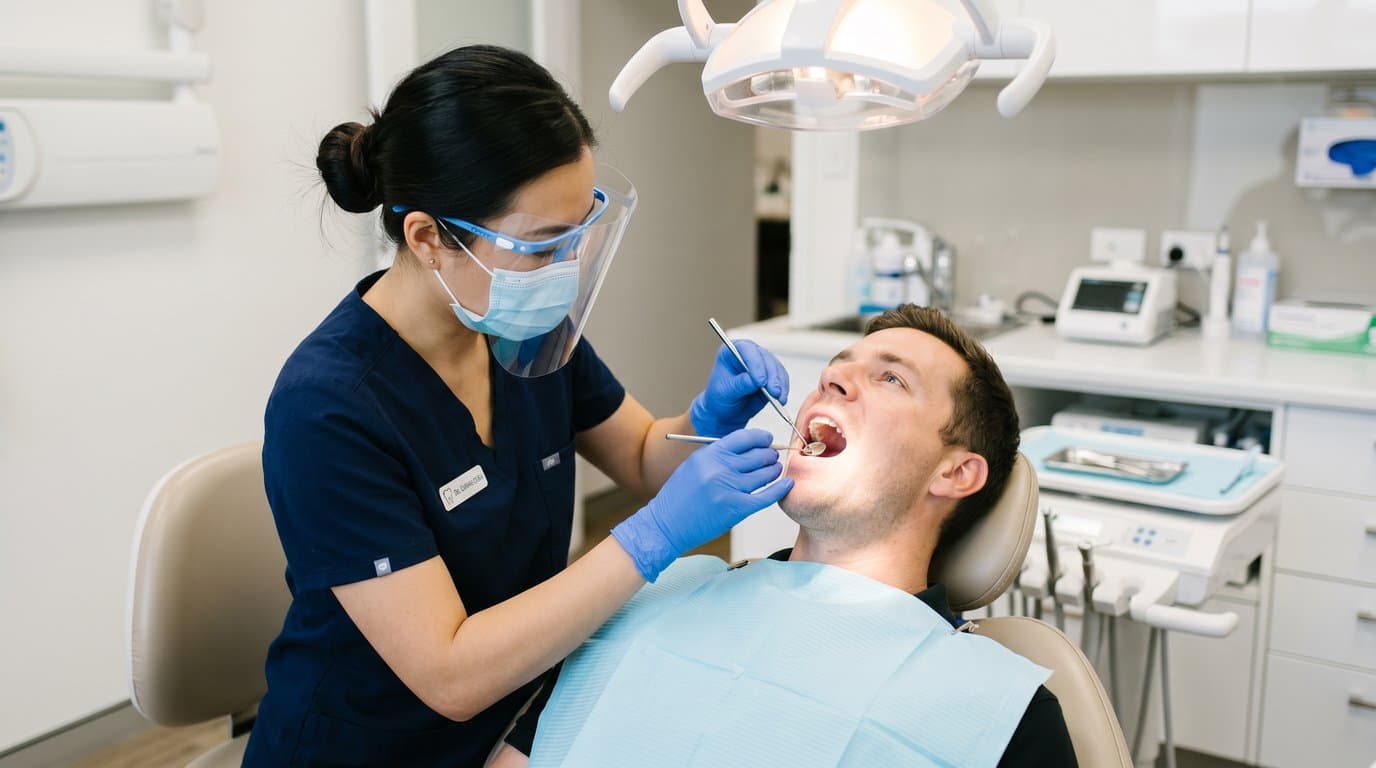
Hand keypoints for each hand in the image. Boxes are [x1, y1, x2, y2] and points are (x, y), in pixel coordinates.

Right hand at [612, 429, 792, 580]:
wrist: (666, 524)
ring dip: (774, 470)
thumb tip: (746, 449)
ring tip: (775, 470)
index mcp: (709, 454)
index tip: (766, 440)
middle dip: (769, 454)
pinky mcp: (736, 509)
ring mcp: (729, 489)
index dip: (760, 437)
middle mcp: (720, 468)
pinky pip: (766, 495)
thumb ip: (717, 455)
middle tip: (772, 456)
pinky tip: (787, 484)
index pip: (744, 437)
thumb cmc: (678, 498)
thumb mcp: (693, 466)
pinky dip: (780, 488)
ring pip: (764, 473)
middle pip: (757, 454)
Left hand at [689, 339, 789, 437]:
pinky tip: (782, 399)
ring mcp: (761, 363)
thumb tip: (757, 381)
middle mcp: (748, 353)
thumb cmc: (720, 398)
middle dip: (772, 376)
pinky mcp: (771, 375)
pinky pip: (781, 378)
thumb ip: (741, 384)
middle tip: (774, 392)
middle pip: (765, 358)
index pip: (746, 350)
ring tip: (780, 399)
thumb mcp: (725, 392)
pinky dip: (784, 389)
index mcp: (731, 351)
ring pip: (776, 368)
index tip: (760, 381)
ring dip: (780, 383)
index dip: (755, 363)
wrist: (726, 411)